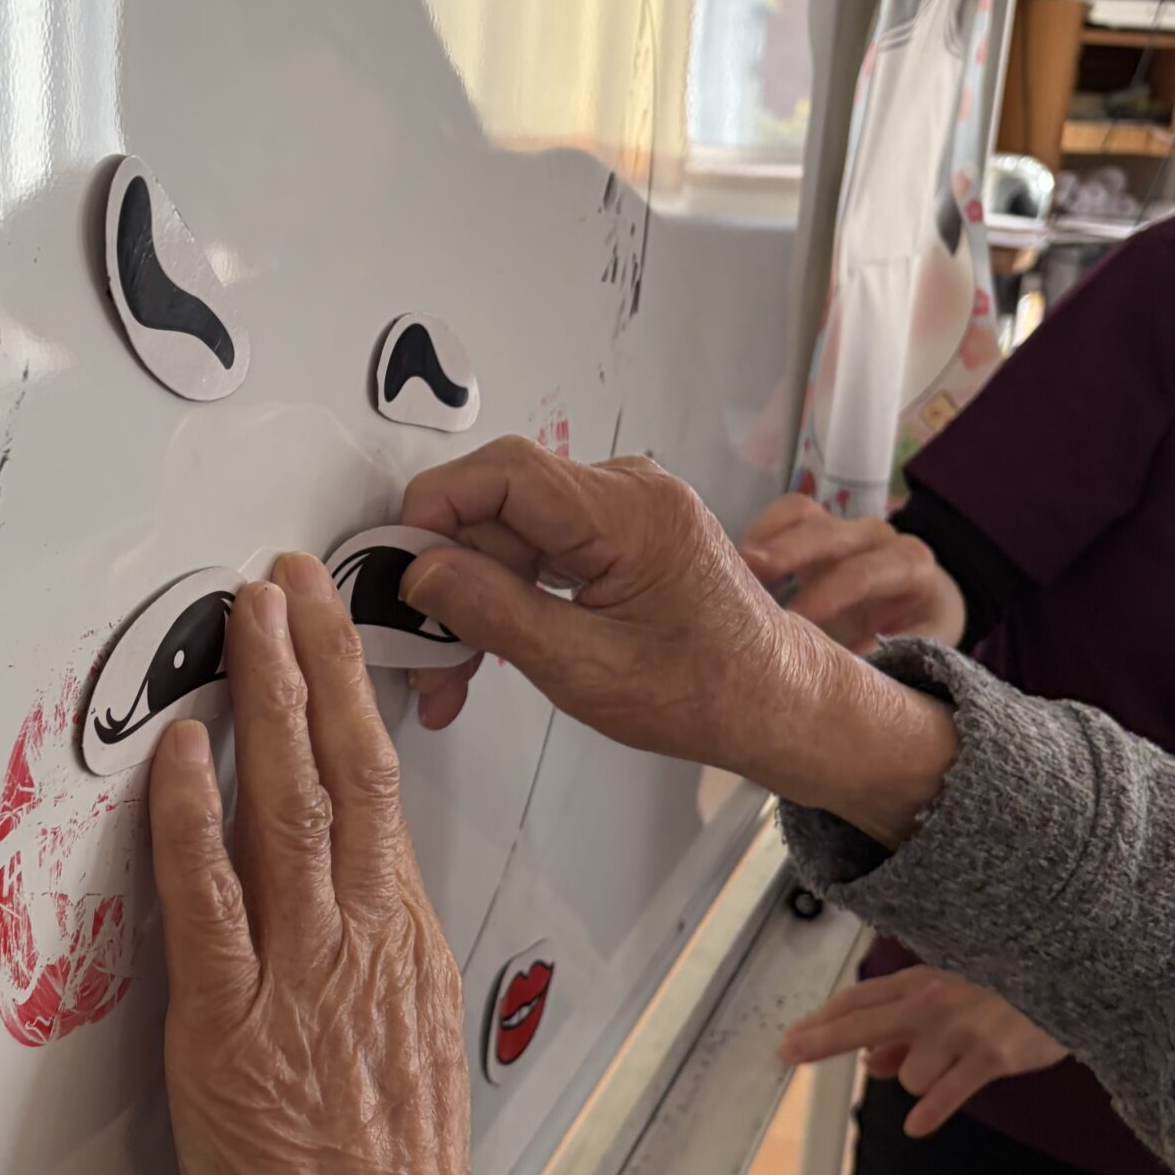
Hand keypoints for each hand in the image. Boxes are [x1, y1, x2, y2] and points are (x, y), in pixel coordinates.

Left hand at [148, 553, 561, 1174]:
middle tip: (291, 580)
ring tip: (251, 618)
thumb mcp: (408, 1062)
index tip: (332, 636)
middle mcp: (364, 946)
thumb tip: (344, 922)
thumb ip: (373, 978)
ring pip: (290, 806)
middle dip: (316, 662)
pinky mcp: (233, 1028)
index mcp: (406, 952)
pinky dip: (195, 818)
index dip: (352, 704)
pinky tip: (185, 751)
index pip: (384, 796)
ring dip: (266, 701)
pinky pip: (211, 897)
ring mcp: (300, 980)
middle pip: (348, 772)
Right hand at [397, 437, 957, 844]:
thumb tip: (421, 572)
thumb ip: (496, 613)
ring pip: (510, 530)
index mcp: (631, 514)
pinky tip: (489, 647)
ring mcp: (624, 509)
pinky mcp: (617, 533)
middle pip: (498, 504)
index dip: (435, 511)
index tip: (396, 568)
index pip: (504, 472)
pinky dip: (507, 594)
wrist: (777, 703)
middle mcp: (629, 492)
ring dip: (473, 595)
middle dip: (449, 577)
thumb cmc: (710, 692)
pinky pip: (539, 545)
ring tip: (454, 672)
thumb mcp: (586, 670)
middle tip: (423, 652)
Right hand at [738, 492, 965, 650]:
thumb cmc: (915, 633)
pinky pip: (783, 514)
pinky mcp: (812, 526)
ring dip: (762, 541)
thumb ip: (896, 654)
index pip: (862, 573)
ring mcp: (841, 525)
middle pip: (827, 535)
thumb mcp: (922, 647)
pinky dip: (756, 534)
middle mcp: (876, 536)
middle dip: (784, 556)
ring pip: (801, 515)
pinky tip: (729, 567)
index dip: (825, 595)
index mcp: (910, 563)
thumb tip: (856, 664)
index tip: (793, 622)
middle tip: (740, 581)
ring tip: (726, 572)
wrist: (921, 605)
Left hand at [780, 965, 1066, 1134]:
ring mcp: (960, 1030)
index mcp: (922, 982)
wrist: (1072, 975)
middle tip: (788, 1052)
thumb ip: (909, 1028)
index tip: (792, 1036)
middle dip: (821, 1038)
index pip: (858, 1000)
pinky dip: (930, 1113)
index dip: (822, 1019)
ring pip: (910, 1073)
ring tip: (956, 1063)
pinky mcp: (991, 1056)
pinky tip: (916, 1126)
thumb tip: (871, 1064)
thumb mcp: (956, 995)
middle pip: (862, 1022)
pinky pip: (948, 1093)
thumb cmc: (1010, 985)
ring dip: (920, 1080)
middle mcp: (933, 1002)